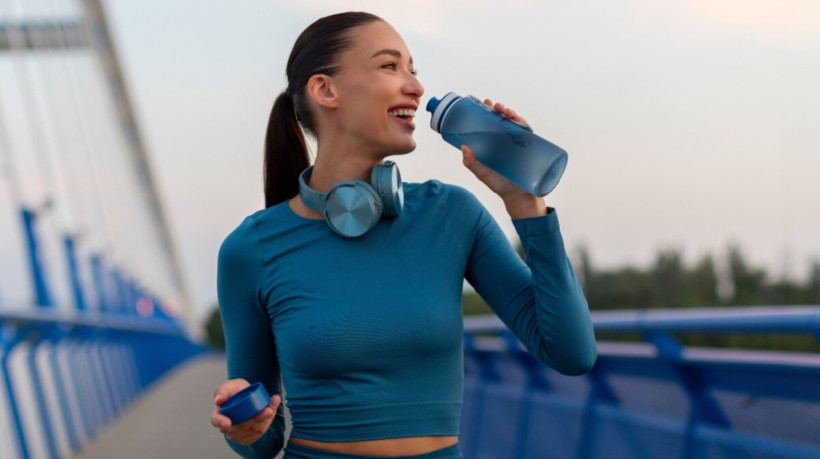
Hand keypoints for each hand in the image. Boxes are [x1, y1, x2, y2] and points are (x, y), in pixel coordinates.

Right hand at [211, 378, 281, 444]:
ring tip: (273, 404)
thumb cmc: (235, 391)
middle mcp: (227, 428)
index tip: (228, 423)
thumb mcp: (229, 386)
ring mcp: (239, 434)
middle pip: (241, 426)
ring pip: (254, 429)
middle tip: (268, 410)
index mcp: (218, 415)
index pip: (217, 421)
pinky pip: (261, 430)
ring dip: (266, 418)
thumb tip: (218, 400)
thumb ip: (223, 391)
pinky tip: (273, 408)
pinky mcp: (250, 436)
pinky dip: (269, 420)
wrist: (248, 396)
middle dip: (256, 419)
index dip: (221, 422)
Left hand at [461, 99, 545, 218]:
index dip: (488, 112)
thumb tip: (463, 147)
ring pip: (515, 124)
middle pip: (504, 120)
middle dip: (500, 110)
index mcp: (494, 144)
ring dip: (512, 113)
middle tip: (494, 105)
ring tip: (505, 111)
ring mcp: (519, 144)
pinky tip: (519, 119)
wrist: (519, 198)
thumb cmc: (499, 185)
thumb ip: (472, 163)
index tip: (484, 103)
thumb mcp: (483, 174)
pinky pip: (528, 133)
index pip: (491, 124)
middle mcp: (506, 142)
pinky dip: (524, 124)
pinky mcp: (530, 149)